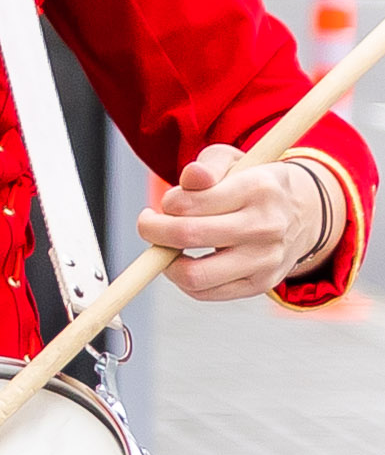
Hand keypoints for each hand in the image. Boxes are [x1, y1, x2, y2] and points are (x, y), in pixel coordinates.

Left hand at [139, 142, 339, 300]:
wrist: (304, 214)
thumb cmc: (254, 185)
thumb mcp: (235, 162)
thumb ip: (209, 164)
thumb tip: (192, 176)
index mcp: (258, 188)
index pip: (188, 201)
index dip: (166, 203)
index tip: (168, 202)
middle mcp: (266, 226)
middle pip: (187, 235)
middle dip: (153, 230)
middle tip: (150, 224)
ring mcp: (266, 259)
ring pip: (194, 275)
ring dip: (166, 262)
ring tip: (167, 247)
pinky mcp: (262, 283)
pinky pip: (206, 292)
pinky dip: (184, 280)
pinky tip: (186, 261)